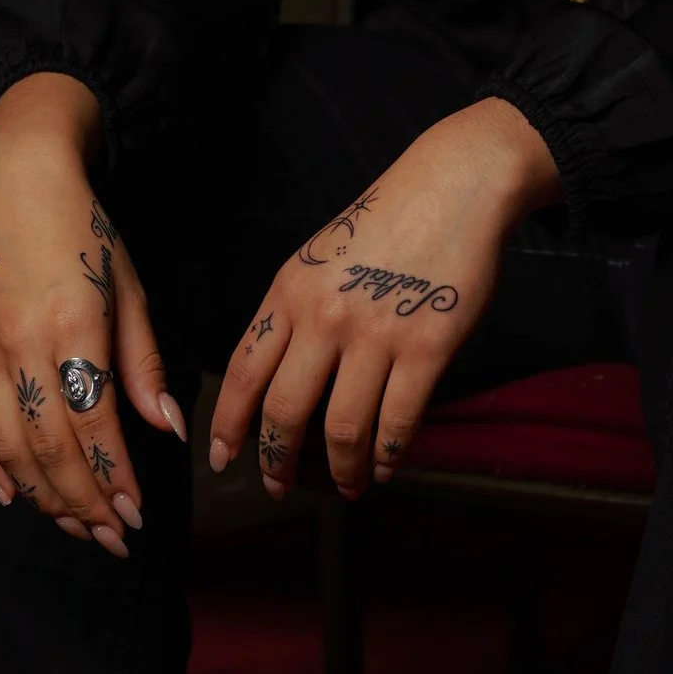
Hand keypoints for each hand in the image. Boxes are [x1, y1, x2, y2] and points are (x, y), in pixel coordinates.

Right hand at [0, 75, 181, 558]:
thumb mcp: (128, 289)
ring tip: (76, 525)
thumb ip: (144, 364)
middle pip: (49, 448)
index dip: (113, 477)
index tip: (137, 515)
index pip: (92, 424)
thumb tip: (169, 429)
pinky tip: (14, 495)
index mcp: (70, 326)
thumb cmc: (83, 232)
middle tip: (112, 537)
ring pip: (7, 448)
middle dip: (84, 502)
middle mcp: (19, 345)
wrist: (14, 184)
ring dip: (42, 497)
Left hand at [210, 98, 558, 501]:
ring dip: (340, 470)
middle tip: (279, 486)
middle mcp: (324, 316)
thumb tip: (274, 379)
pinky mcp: (427, 348)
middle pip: (284, 412)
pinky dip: (386, 457)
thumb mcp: (317, 258)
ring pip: (342, 429)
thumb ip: (293, 313)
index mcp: (289, 292)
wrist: (452, 186)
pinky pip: (398, 421)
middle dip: (277, 462)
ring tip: (345, 487)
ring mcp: (376, 334)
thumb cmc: (385, 223)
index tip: (220, 457)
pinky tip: (383, 469)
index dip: (228, 425)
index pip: (243, 372)